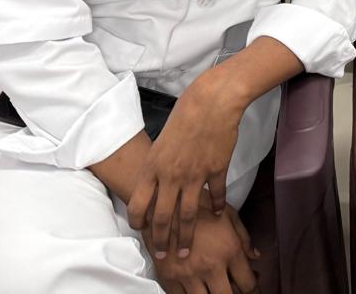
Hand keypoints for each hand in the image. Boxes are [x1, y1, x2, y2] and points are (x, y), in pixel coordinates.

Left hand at [127, 74, 243, 256]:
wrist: (212, 101)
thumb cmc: (185, 115)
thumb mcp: (161, 141)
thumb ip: (157, 166)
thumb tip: (154, 184)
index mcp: (154, 167)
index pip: (138, 205)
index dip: (138, 223)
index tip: (142, 232)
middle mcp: (171, 175)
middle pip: (162, 217)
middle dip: (161, 240)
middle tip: (164, 254)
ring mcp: (195, 174)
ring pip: (188, 214)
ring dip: (186, 235)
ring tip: (186, 249)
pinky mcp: (217, 169)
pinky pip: (216, 195)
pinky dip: (217, 207)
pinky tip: (217, 214)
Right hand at [152, 205, 259, 293]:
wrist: (167, 202)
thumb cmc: (201, 205)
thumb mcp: (229, 215)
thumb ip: (244, 238)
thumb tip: (255, 256)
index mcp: (229, 251)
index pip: (247, 283)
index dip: (253, 289)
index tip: (253, 289)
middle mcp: (210, 267)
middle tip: (234, 291)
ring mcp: (188, 275)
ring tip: (214, 288)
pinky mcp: (168, 277)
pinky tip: (196, 289)